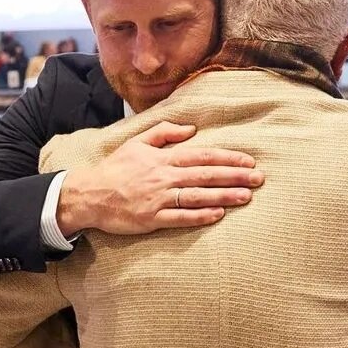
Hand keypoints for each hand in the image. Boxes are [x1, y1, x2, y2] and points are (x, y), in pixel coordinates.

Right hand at [57, 122, 262, 235]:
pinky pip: (180, 217)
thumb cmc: (115, 168)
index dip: (227, 158)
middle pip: (206, 176)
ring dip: (223, 196)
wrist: (89, 195)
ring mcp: (159, 198)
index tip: (249, 161)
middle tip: (259, 178)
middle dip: (234, 176)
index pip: (202, 156)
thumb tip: (191, 129)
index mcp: (164, 158)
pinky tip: (218, 215)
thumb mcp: (137, 142)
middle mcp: (164, 177)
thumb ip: (165, 132)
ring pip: (197, 197)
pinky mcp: (152, 218)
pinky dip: (200, 216)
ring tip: (246, 196)